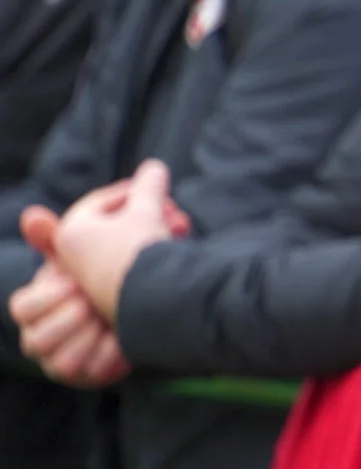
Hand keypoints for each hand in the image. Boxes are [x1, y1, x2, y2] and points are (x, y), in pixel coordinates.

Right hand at [9, 218, 128, 387]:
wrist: (131, 305)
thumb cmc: (93, 277)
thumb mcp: (76, 256)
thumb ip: (56, 237)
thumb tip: (33, 215)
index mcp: (32, 308)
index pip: (22, 307)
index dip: (48, 297)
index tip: (74, 283)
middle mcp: (39, 339)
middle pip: (39, 340)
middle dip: (72, 319)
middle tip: (94, 303)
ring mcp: (61, 362)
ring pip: (63, 363)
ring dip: (90, 338)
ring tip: (109, 320)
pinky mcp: (88, 377)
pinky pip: (93, 374)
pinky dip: (110, 355)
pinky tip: (123, 339)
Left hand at [52, 161, 185, 321]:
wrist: (148, 300)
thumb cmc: (140, 249)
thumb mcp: (147, 207)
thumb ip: (149, 184)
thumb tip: (154, 167)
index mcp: (71, 230)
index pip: (103, 200)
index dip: (135, 188)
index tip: (159, 185)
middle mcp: (73, 256)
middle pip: (116, 223)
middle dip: (151, 213)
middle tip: (175, 212)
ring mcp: (90, 279)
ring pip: (125, 244)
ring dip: (154, 231)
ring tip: (180, 230)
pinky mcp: (109, 297)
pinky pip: (129, 265)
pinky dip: (149, 253)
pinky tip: (173, 250)